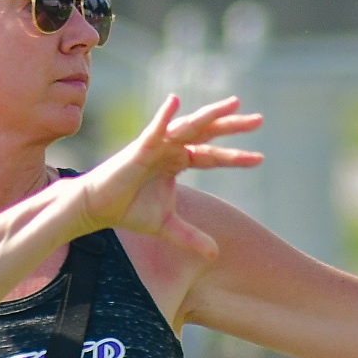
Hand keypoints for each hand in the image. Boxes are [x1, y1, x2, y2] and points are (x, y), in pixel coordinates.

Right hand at [73, 95, 261, 256]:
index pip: (212, 156)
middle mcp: (171, 148)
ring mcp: (156, 145)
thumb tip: (215, 255)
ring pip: (189, 126)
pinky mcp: (139, 148)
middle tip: (259, 120)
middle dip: (233, 126)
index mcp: (178, 161)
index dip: (236, 158)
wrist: (98, 209)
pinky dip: (164, 116)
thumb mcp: (167, 225)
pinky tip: (175, 102)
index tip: (260, 159)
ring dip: (210, 115)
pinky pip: (154, 129)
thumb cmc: (129, 210)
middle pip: (207, 134)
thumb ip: (191, 237)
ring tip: (233, 104)